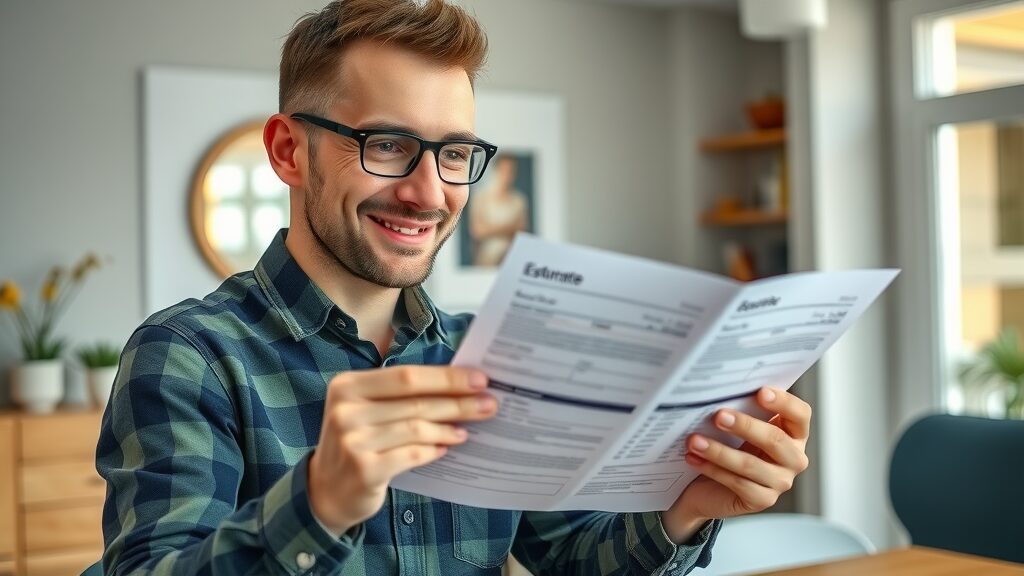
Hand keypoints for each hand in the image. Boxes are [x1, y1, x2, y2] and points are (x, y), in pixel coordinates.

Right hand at [307, 366, 497, 535]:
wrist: (325, 490)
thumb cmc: (357, 442)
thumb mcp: (365, 409)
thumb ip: (400, 395)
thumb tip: (458, 385)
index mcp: (347, 385)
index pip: (407, 376)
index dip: (446, 377)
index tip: (480, 380)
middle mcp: (346, 410)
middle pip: (415, 402)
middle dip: (458, 402)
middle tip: (488, 404)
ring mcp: (353, 440)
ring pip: (416, 428)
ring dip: (448, 428)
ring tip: (467, 430)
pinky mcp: (365, 469)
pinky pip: (412, 455)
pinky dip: (433, 451)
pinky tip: (446, 448)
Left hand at [661, 387, 810, 542]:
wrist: (709, 486)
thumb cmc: (729, 446)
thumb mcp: (739, 427)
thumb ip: (743, 409)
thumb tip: (724, 390)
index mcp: (794, 433)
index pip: (800, 414)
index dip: (784, 402)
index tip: (760, 392)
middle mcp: (794, 458)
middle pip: (775, 439)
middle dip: (745, 425)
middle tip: (718, 416)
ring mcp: (781, 482)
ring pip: (750, 464)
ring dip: (719, 451)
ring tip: (694, 439)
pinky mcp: (762, 500)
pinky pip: (736, 483)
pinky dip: (712, 469)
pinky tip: (693, 458)